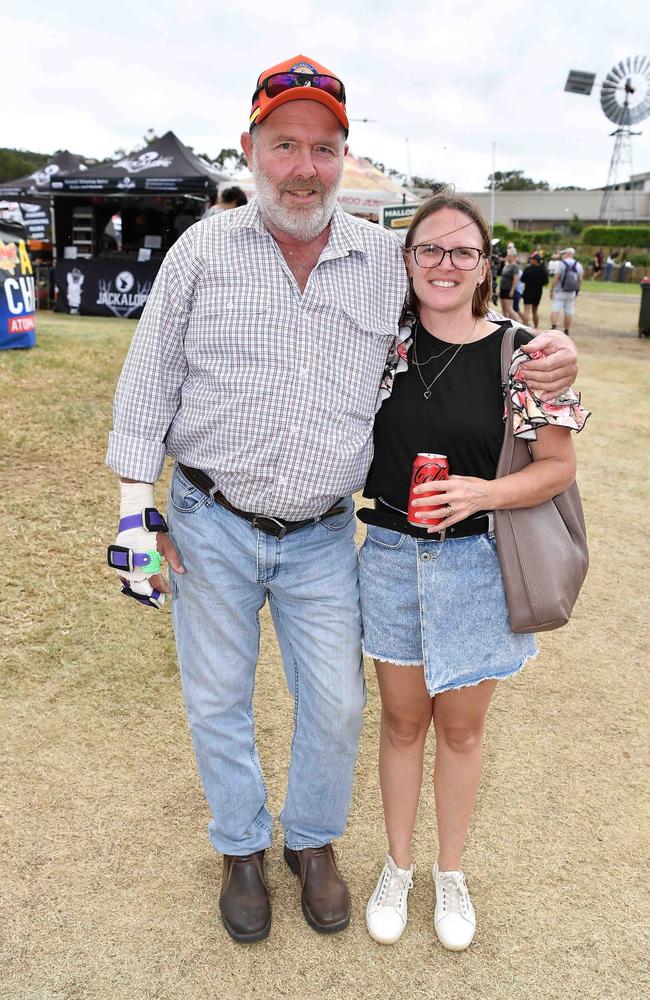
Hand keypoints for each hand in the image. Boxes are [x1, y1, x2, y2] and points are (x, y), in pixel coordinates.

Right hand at [108, 481, 184, 608]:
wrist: (134, 522)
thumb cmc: (152, 533)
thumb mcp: (166, 546)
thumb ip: (174, 560)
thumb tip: (182, 572)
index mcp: (147, 568)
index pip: (156, 585)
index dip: (163, 591)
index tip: (168, 593)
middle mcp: (135, 571)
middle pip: (142, 591)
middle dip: (150, 597)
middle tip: (158, 602)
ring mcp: (125, 568)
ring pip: (131, 587)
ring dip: (139, 593)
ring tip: (147, 597)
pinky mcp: (120, 564)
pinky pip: (124, 580)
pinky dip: (130, 585)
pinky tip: (136, 587)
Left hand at [410, 476, 491, 531]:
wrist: (490, 495)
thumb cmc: (477, 486)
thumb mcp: (463, 478)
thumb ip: (450, 479)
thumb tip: (438, 478)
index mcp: (456, 485)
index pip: (437, 486)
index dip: (425, 488)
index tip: (417, 490)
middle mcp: (457, 496)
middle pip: (436, 500)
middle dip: (423, 502)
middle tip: (414, 502)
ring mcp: (459, 507)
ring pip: (440, 513)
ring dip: (428, 514)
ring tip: (419, 514)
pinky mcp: (462, 515)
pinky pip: (448, 523)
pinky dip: (438, 527)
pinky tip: (430, 529)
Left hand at [518, 330, 577, 400]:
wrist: (565, 345)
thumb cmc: (555, 342)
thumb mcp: (546, 338)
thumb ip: (536, 343)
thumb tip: (525, 348)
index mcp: (568, 355)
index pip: (548, 364)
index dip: (534, 367)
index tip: (523, 366)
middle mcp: (572, 367)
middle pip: (550, 376)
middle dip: (534, 376)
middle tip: (522, 374)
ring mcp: (572, 376)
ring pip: (553, 385)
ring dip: (538, 386)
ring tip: (528, 382)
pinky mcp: (569, 383)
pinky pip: (559, 392)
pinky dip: (550, 395)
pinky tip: (541, 397)